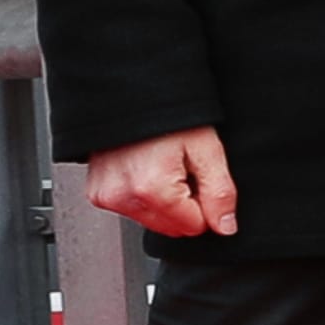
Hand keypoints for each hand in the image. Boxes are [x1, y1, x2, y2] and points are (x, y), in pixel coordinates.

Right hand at [82, 127, 236, 241]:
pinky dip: (144, 198)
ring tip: (164, 167)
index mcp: (152, 188)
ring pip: (152, 221)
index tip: (200, 178)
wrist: (131, 97)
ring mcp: (107, 197)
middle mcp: (123, 197)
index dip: (205, 205)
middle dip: (184, 205)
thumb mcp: (207, 149)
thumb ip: (219, 192)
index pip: (193, 226)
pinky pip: (131, 210)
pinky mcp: (98, 195)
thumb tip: (225, 226)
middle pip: (171, 227)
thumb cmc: (169, 117)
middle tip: (183, 171)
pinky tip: (147, 171)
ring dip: (164, 203)